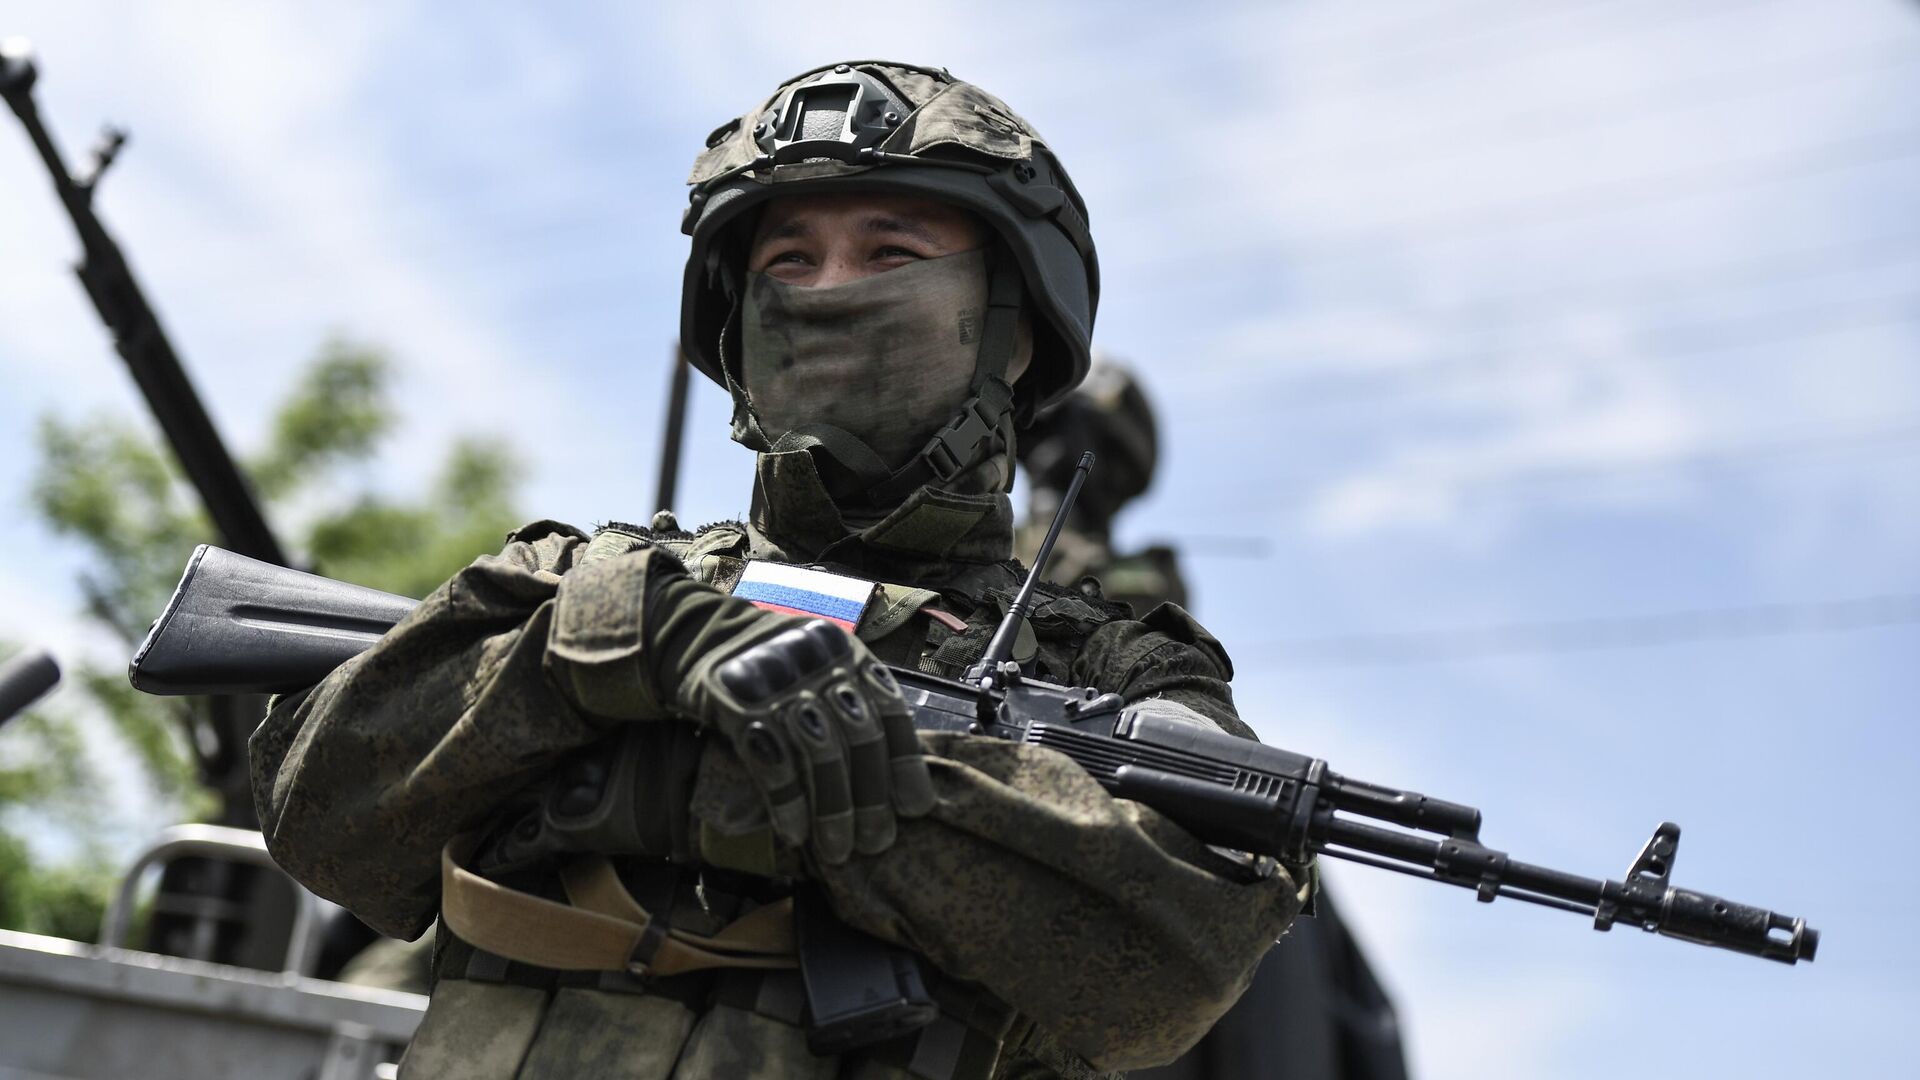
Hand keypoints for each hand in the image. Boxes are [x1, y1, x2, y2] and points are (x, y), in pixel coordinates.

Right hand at [681, 619, 935, 863]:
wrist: (699, 639)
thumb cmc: (774, 667)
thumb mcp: (822, 667)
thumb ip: (855, 702)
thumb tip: (893, 775)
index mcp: (850, 656)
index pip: (893, 712)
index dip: (906, 764)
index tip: (915, 808)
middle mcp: (821, 666)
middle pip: (861, 737)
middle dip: (872, 798)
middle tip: (876, 842)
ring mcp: (781, 685)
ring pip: (822, 752)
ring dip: (833, 809)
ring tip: (837, 850)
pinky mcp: (740, 706)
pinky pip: (774, 761)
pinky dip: (788, 801)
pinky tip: (795, 832)